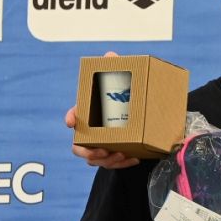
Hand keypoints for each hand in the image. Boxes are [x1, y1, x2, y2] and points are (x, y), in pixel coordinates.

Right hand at [66, 50, 140, 168]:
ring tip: (121, 155)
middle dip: (86, 151)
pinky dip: (122, 163)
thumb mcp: (124, 84)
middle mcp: (92, 132)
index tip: (72, 121)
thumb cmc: (128, 99)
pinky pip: (112, 164)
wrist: (149, 117)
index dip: (71, 117)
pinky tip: (134, 159)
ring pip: (95, 159)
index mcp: (91, 114)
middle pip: (78, 146)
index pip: (74, 116)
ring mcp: (102, 146)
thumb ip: (116, 70)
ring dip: (106, 160)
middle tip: (100, 150)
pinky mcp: (114, 156)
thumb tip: (110, 55)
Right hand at [66, 105, 141, 167]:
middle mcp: (89, 150)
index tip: (103, 151)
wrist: (109, 109)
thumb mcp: (81, 108)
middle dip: (107, 160)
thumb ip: (73, 113)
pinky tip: (135, 159)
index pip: (78, 151)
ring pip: (107, 164)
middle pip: (95, 161)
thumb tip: (70, 124)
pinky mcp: (112, 156)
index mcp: (79, 141)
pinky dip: (126, 163)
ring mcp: (101, 155)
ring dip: (118, 162)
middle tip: (119, 154)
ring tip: (127, 156)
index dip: (90, 154)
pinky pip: (118, 163)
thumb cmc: (91, 109)